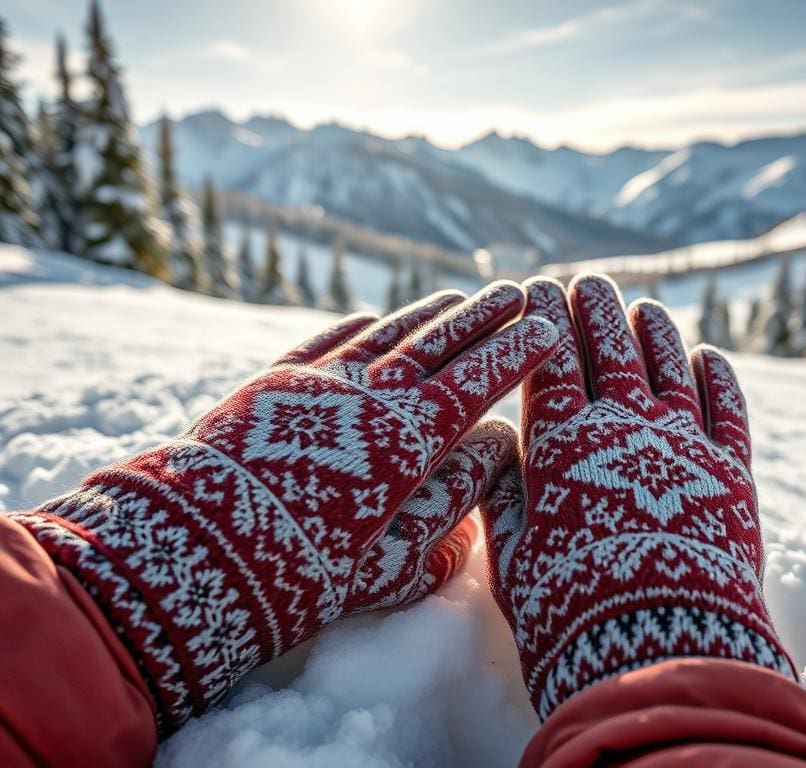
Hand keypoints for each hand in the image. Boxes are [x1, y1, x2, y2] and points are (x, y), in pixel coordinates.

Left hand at [14, 284, 557, 730]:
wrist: (201, 551)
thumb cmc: (307, 569)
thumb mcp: (395, 558)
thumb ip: (454, 499)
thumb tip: (494, 447)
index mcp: (407, 437)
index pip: (477, 380)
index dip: (515, 352)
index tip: (544, 327)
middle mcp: (370, 394)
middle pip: (440, 343)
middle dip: (484, 317)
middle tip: (517, 293)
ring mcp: (321, 381)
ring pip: (389, 334)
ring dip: (429, 313)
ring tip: (459, 296)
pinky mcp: (275, 381)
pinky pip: (327, 341)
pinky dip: (357, 326)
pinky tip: (375, 317)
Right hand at [481, 274, 794, 719]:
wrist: (660, 646)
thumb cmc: (570, 609)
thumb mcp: (513, 559)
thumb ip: (504, 498)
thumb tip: (496, 453)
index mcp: (563, 445)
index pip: (549, 363)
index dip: (543, 322)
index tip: (537, 289)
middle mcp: (622, 428)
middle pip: (609, 349)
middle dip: (595, 309)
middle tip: (589, 282)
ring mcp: (681, 443)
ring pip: (667, 364)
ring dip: (653, 330)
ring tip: (643, 307)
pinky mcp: (730, 470)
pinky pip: (726, 407)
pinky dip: (717, 377)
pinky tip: (707, 355)